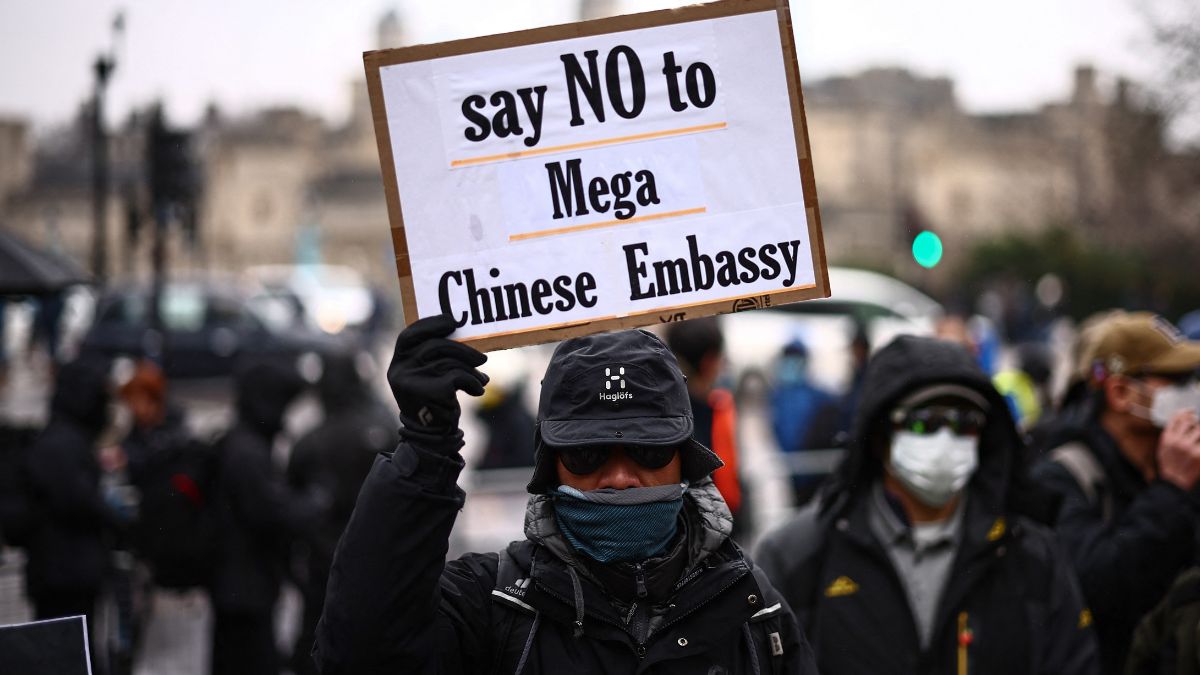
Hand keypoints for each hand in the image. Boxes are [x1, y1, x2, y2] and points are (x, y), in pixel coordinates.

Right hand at [387, 314, 488, 435]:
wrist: (433, 437)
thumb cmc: (434, 402)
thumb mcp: (429, 377)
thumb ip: (437, 358)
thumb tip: (467, 338)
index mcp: (398, 364)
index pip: (409, 335)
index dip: (430, 324)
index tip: (451, 321)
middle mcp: (400, 371)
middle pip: (435, 346)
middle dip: (463, 350)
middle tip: (482, 359)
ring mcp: (412, 382)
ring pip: (449, 362)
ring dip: (471, 371)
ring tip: (480, 380)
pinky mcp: (429, 392)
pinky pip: (458, 376)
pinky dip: (473, 382)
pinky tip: (477, 390)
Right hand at [1158, 410, 1199, 490]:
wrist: (1174, 483)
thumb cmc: (1169, 465)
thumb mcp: (1163, 448)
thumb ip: (1170, 434)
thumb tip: (1181, 421)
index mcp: (1167, 438)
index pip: (1176, 418)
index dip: (1185, 412)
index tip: (1191, 411)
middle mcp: (1178, 441)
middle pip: (1191, 422)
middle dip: (1196, 422)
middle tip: (1197, 424)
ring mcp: (1189, 448)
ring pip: (1199, 431)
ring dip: (1199, 432)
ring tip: (1196, 437)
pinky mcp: (1199, 455)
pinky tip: (1198, 445)